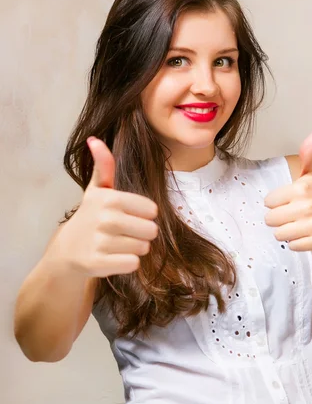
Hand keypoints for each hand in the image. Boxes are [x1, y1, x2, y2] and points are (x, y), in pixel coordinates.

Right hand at [53, 137, 158, 276]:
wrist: (67, 251)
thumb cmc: (90, 218)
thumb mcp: (97, 191)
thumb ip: (103, 166)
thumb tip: (94, 139)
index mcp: (110, 199)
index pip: (152, 210)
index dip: (143, 216)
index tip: (126, 216)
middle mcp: (105, 219)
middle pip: (152, 231)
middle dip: (141, 235)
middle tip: (123, 233)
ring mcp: (100, 242)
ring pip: (143, 248)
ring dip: (134, 249)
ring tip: (116, 245)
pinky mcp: (98, 263)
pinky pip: (133, 264)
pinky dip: (127, 263)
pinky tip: (113, 257)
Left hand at [264, 130, 311, 251]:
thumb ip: (308, 154)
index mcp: (302, 188)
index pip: (269, 202)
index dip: (276, 203)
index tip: (287, 202)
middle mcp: (308, 206)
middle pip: (271, 220)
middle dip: (277, 219)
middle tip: (290, 215)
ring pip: (279, 234)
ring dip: (285, 231)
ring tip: (296, 225)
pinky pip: (293, 246)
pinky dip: (296, 242)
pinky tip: (305, 234)